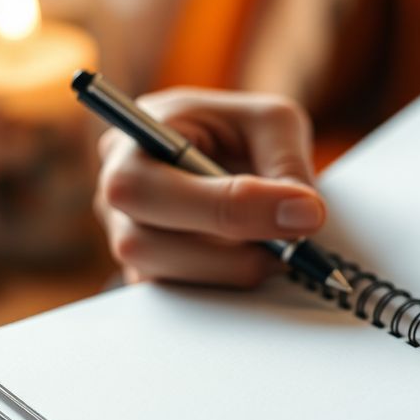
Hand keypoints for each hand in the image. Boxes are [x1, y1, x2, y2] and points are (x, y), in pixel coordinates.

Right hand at [96, 88, 323, 286]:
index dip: (226, 205)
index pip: (151, 185)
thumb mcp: (271, 121)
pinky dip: (227, 285)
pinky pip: (180, 298)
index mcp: (133, 139)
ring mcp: (126, 238)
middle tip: (293, 246)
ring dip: (232, 272)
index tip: (302, 211)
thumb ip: (287, 161)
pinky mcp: (150, 272)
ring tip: (282, 251)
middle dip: (227, 253)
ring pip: (163, 279)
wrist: (227, 156)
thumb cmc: (238, 131)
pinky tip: (261, 261)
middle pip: (142, 243)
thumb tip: (304, 214)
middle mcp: (115, 192)